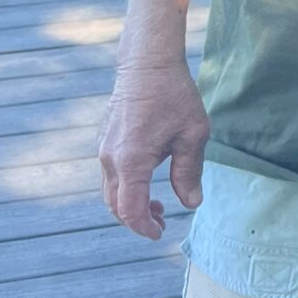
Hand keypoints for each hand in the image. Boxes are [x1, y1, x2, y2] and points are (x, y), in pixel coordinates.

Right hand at [99, 60, 209, 239]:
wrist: (147, 64)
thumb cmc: (174, 96)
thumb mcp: (192, 134)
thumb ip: (189, 172)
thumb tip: (191, 204)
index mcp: (131, 161)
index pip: (130, 209)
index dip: (144, 226)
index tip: (160, 233)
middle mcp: (111, 159)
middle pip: (115, 206)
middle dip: (136, 220)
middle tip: (161, 223)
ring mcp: (104, 150)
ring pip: (111, 191)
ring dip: (130, 205)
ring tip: (158, 207)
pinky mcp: (106, 141)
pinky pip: (111, 176)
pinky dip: (126, 188)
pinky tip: (147, 182)